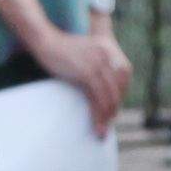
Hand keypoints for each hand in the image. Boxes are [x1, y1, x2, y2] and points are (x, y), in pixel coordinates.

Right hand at [38, 21, 132, 139]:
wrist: (45, 40)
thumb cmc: (62, 50)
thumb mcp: (86, 54)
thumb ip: (98, 66)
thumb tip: (105, 90)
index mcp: (109, 48)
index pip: (125, 74)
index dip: (122, 91)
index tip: (115, 106)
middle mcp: (107, 54)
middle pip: (119, 86)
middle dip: (115, 107)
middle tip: (109, 123)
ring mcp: (98, 63)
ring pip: (109, 95)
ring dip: (107, 116)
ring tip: (102, 130)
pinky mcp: (87, 73)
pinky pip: (97, 97)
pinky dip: (98, 113)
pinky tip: (96, 124)